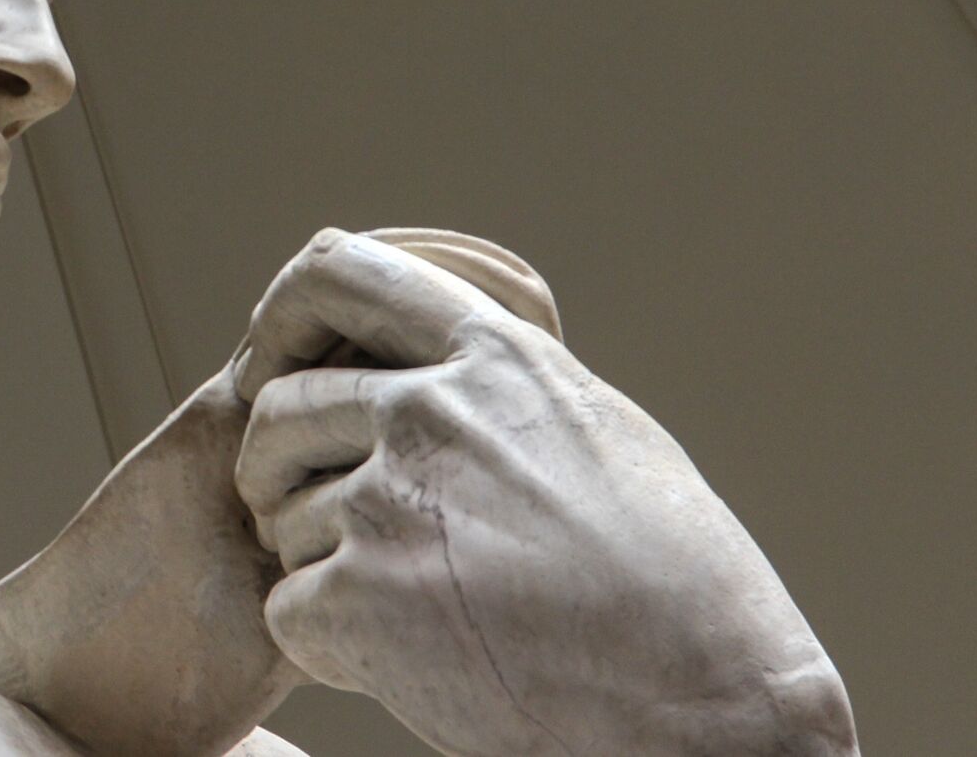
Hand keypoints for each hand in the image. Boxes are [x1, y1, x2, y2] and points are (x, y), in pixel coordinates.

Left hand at [232, 228, 857, 755]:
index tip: (271, 362)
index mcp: (492, 355)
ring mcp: (387, 504)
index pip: (335, 275)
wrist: (704, 701)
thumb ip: (498, 386)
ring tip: (420, 609)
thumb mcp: (597, 431)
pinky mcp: (359, 601)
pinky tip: (414, 662)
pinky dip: (331, 645)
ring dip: (320, 566)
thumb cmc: (677, 581)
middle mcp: (428, 412)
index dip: (281, 318)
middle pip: (279, 412)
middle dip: (279, 470)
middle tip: (319, 523)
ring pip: (282, 518)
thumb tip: (434, 362)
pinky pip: (289, 609)